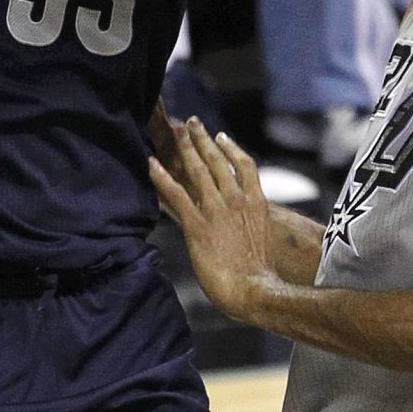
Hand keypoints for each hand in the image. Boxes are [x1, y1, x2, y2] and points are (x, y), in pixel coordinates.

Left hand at [149, 119, 278, 321]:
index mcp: (255, 202)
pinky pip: (176, 195)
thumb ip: (251, 222)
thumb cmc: (260, 275)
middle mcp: (235, 199)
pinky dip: (161, 178)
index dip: (231, 148)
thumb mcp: (262, 239)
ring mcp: (215, 210)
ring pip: (197, 170)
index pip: (244, 165)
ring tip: (175, 130)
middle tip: (191, 121)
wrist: (254, 290)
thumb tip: (245, 220)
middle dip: (202, 139)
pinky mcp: (196, 225)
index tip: (221, 136)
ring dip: (184, 147)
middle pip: (217, 160)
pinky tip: (150, 165)